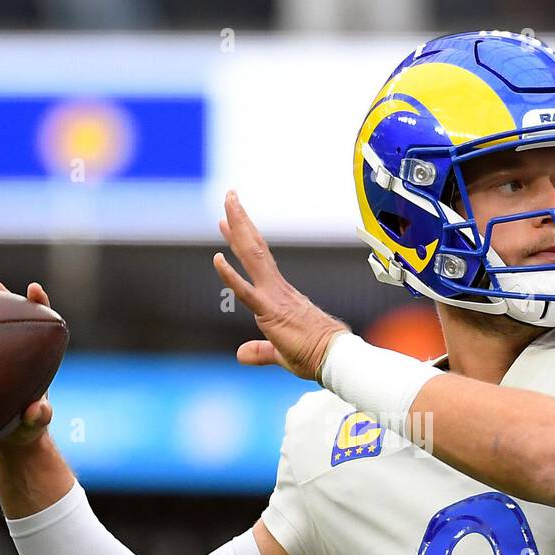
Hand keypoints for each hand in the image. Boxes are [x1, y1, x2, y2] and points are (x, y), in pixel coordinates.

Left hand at [212, 190, 350, 381]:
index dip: (243, 240)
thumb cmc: (317, 355)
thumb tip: (241, 354)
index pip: (257, 262)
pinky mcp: (271, 313)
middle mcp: (277, 290)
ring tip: (228, 205)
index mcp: (280, 296)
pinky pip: (246, 292)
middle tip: (230, 196)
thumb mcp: (282, 353)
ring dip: (239, 229)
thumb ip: (261, 351)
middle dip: (240, 221)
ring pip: (252, 257)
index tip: (230, 222)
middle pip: (254, 249)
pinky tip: (217, 258)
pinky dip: (230, 275)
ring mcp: (274, 298)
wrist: (337, 358)